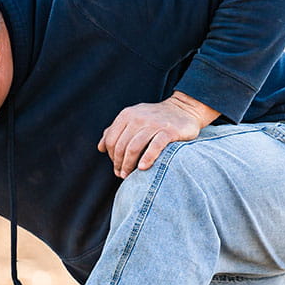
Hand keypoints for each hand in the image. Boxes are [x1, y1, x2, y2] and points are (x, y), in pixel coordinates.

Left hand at [98, 92, 219, 178]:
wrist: (184, 109)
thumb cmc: (155, 118)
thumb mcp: (134, 119)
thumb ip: (116, 130)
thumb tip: (100, 147)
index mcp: (127, 114)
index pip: (111, 139)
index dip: (111, 155)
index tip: (116, 166)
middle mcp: (138, 118)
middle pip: (121, 145)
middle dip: (119, 163)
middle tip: (121, 175)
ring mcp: (154, 124)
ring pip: (134, 148)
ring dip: (129, 165)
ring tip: (129, 175)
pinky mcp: (169, 131)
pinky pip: (155, 146)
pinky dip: (147, 158)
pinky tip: (143, 168)